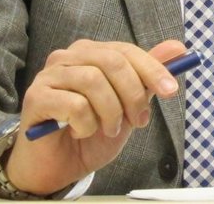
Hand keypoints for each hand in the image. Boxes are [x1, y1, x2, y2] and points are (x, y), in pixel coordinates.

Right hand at [3, 38, 187, 194]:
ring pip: (93, 81)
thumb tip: (177, 47)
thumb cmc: (91, 132)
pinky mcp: (36, 98)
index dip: (152, 69)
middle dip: (133, 94)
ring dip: (110, 113)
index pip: (125, 51)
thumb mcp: (128, 105)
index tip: (171, 91)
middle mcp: (67, 57)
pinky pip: (74, 105)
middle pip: (112, 61)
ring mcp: (49, 75)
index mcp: (90, 53)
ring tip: (108, 129)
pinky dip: (86, 125)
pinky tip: (80, 132)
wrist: (59, 166)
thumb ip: (147, 76)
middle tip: (139, 121)